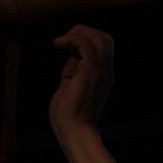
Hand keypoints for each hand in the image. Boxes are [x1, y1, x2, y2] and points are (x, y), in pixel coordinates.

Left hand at [49, 25, 113, 141]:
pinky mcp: (90, 71)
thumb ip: (73, 71)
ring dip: (78, 33)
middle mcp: (105, 72)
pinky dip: (71, 39)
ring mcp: (100, 71)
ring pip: (98, 37)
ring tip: (61, 41)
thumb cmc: (68, 116)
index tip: (66, 47)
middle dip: (83, 31)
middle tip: (65, 40)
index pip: (101, 48)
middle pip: (104, 38)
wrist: (73, 131)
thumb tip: (71, 56)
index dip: (85, 40)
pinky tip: (58, 44)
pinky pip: (85, 44)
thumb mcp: (70, 86)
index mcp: (102, 76)